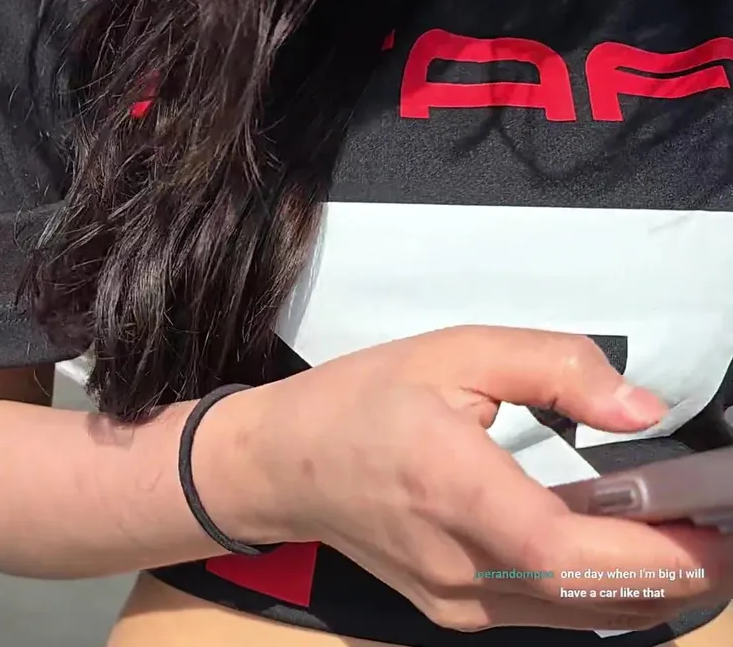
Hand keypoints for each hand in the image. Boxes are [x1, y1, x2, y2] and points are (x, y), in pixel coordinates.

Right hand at [257, 326, 732, 631]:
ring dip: (657, 587)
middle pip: (595, 600)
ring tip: (697, 533)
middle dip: (686, 573)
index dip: (660, 553)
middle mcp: (457, 566)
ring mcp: (456, 604)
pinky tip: (630, 549)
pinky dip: (609, 592)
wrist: (281, 467)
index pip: (566, 553)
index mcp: (451, 488)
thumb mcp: (455, 351)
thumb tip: (642, 407)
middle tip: (726, 522)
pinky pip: (554, 615)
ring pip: (584, 619)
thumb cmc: (361, 401)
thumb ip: (555, 367)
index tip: (724, 525)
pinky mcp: (456, 616)